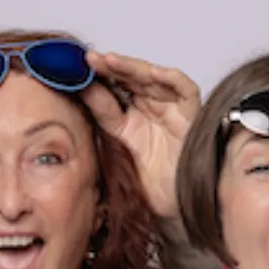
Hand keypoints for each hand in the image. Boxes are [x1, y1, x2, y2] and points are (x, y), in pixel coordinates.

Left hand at [83, 51, 200, 220]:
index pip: (112, 91)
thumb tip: (83, 89)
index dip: (96, 79)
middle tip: (90, 60)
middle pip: (130, 79)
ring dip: (131, 67)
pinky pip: (183, 87)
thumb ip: (104, 116)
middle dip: (110, 68)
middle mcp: (150, 109)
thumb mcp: (119, 144)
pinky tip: (151, 73)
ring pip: (152, 78)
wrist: (176, 207)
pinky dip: (169, 78)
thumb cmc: (153, 187)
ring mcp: (170, 109)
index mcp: (131, 119)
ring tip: (109, 62)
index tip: (76, 69)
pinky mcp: (191, 112)